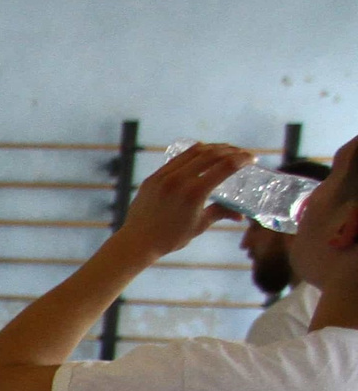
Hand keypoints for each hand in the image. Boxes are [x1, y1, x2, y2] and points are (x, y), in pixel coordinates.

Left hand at [117, 142, 248, 259]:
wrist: (137, 242)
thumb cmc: (171, 238)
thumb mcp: (200, 225)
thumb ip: (221, 213)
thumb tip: (241, 215)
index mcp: (195, 192)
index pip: (225, 166)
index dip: (242, 159)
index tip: (252, 158)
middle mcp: (179, 180)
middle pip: (212, 154)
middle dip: (231, 151)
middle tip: (241, 154)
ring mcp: (164, 176)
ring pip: (194, 152)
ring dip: (214, 148)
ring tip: (225, 150)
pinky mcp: (153, 177)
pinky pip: (177, 158)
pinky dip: (194, 153)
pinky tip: (203, 153)